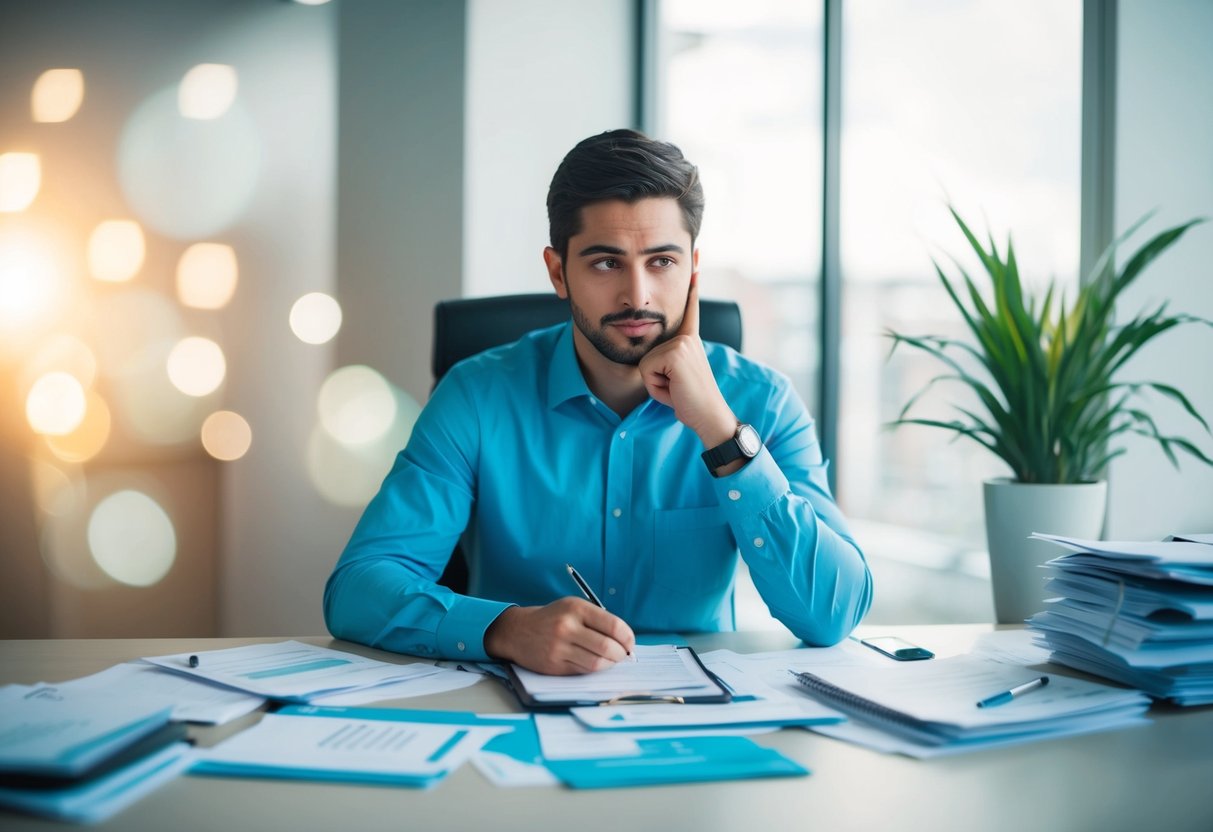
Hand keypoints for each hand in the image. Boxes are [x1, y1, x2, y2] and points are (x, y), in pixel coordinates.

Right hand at [483, 598, 635, 674]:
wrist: (518, 631)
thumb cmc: (553, 619)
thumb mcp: (573, 607)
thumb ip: (598, 620)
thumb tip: (625, 641)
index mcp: (576, 608)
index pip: (613, 625)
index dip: (627, 637)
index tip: (629, 643)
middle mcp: (567, 627)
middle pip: (607, 647)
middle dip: (620, 654)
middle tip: (622, 654)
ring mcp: (559, 648)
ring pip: (597, 663)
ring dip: (609, 664)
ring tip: (609, 659)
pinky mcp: (554, 665)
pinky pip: (583, 671)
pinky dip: (594, 669)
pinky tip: (594, 663)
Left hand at [639, 274, 736, 446]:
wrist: (710, 416)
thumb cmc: (691, 400)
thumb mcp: (678, 374)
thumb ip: (668, 360)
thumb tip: (654, 353)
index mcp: (691, 339)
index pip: (690, 309)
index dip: (692, 286)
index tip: (697, 258)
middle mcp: (688, 337)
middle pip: (648, 351)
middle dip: (655, 376)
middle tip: (678, 387)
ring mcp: (682, 344)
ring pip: (645, 362)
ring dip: (655, 383)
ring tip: (676, 388)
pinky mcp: (675, 354)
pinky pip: (646, 370)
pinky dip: (656, 388)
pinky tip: (674, 390)